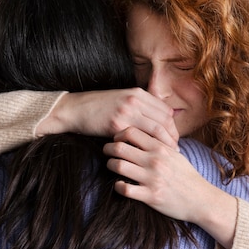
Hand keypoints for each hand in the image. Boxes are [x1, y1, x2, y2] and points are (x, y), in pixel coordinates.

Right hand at [37, 88, 178, 148]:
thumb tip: (159, 119)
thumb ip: (140, 106)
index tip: (174, 138)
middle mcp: (135, 100)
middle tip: (175, 149)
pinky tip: (150, 155)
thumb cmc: (98, 107)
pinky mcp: (117, 124)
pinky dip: (148, 147)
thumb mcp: (122, 99)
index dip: (173, 126)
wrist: (73, 109)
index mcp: (138, 93)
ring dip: (165, 143)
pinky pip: (140, 137)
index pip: (165, 110)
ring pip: (157, 129)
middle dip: (173, 136)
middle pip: (165, 119)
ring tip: (167, 154)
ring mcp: (127, 111)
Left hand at [103, 127, 237, 248]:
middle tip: (107, 151)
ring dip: (111, 165)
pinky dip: (118, 186)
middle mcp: (155, 161)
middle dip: (108, 148)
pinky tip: (120, 185)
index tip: (117, 139)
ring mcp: (152, 179)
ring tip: (112, 166)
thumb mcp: (176, 155)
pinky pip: (125, 189)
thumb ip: (160, 144)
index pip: (132, 132)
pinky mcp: (150, 196)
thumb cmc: (187, 176)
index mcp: (161, 148)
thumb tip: (145, 133)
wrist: (200, 199)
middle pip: (120, 147)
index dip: (119, 134)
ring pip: (119, 166)